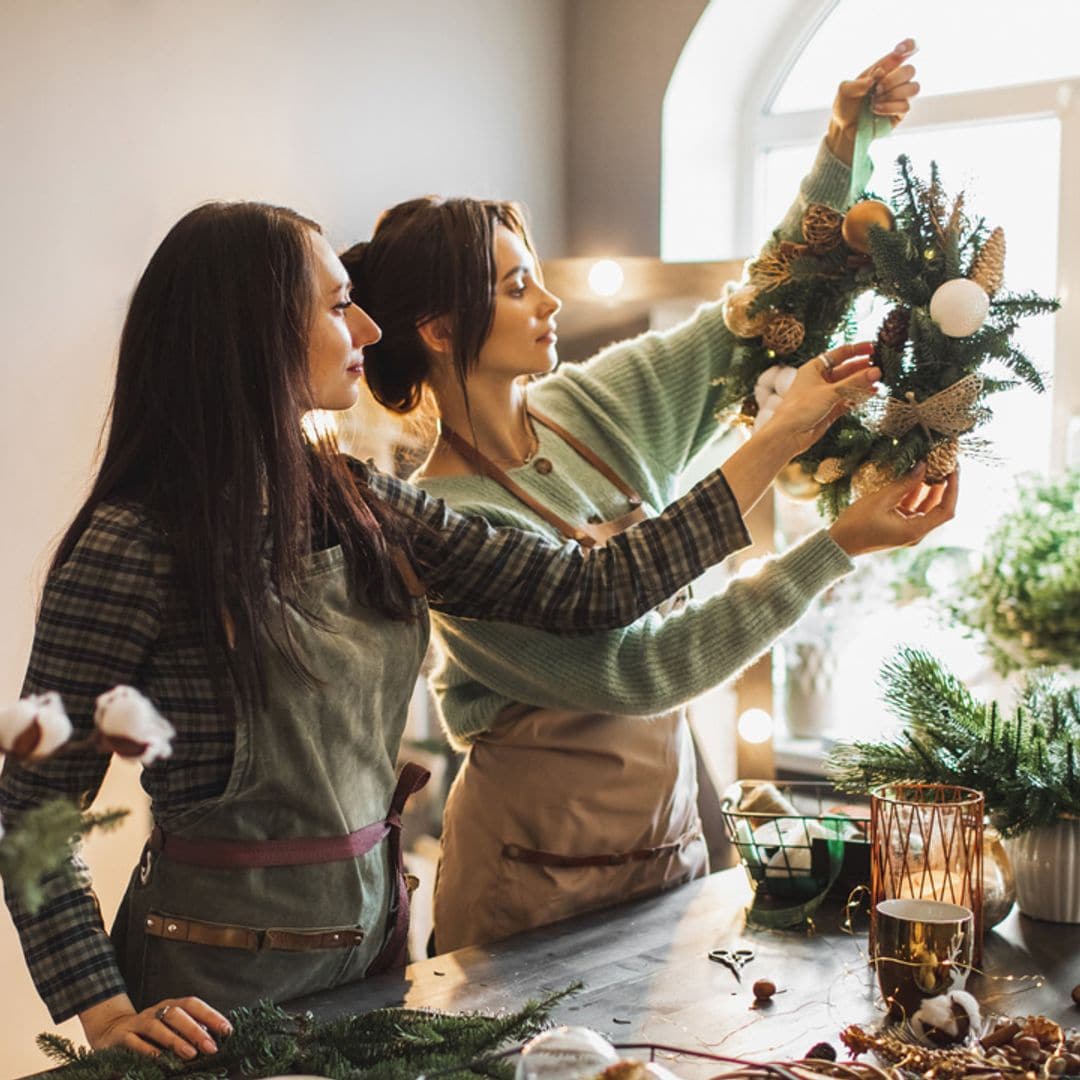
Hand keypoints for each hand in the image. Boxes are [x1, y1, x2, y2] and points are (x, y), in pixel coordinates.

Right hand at [81, 992, 231, 1057]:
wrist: (110, 1031)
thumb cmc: (150, 1034)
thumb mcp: (169, 1028)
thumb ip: (188, 1031)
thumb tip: (214, 1040)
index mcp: (171, 1005)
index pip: (193, 1004)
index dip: (211, 1015)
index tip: (227, 1030)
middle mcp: (155, 1011)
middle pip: (177, 1014)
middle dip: (196, 1030)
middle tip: (211, 1047)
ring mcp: (138, 1023)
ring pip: (157, 1027)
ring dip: (175, 1040)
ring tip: (190, 1054)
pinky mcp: (121, 1037)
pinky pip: (135, 1043)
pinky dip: (148, 1050)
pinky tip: (159, 1059)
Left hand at [758, 342, 879, 457]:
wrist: (788, 435)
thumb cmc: (801, 408)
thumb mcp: (830, 392)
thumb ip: (854, 382)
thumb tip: (877, 372)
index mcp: (814, 368)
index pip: (839, 354)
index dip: (857, 350)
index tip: (874, 348)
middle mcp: (819, 380)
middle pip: (846, 370)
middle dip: (863, 368)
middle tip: (881, 367)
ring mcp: (825, 395)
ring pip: (848, 386)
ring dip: (862, 384)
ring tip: (880, 381)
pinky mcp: (829, 410)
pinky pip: (847, 400)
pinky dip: (858, 397)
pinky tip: (872, 394)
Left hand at [826, 39, 918, 163]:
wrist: (843, 129)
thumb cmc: (845, 106)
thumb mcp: (844, 90)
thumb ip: (857, 82)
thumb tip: (875, 78)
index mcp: (884, 68)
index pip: (906, 51)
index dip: (909, 46)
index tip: (899, 50)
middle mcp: (895, 80)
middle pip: (911, 70)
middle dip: (892, 79)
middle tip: (876, 90)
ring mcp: (899, 97)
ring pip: (913, 87)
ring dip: (893, 93)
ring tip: (875, 101)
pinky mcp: (900, 113)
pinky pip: (905, 106)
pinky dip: (889, 107)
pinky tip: (876, 110)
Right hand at [829, 464, 958, 556]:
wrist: (839, 543)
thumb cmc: (856, 524)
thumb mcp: (880, 500)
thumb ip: (904, 483)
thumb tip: (922, 466)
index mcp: (915, 530)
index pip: (946, 510)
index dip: (953, 488)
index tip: (953, 468)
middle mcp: (916, 532)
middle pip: (939, 507)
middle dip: (943, 485)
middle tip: (943, 463)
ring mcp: (908, 529)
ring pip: (927, 506)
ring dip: (929, 487)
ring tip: (929, 465)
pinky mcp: (899, 525)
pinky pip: (913, 507)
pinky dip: (915, 492)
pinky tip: (913, 476)